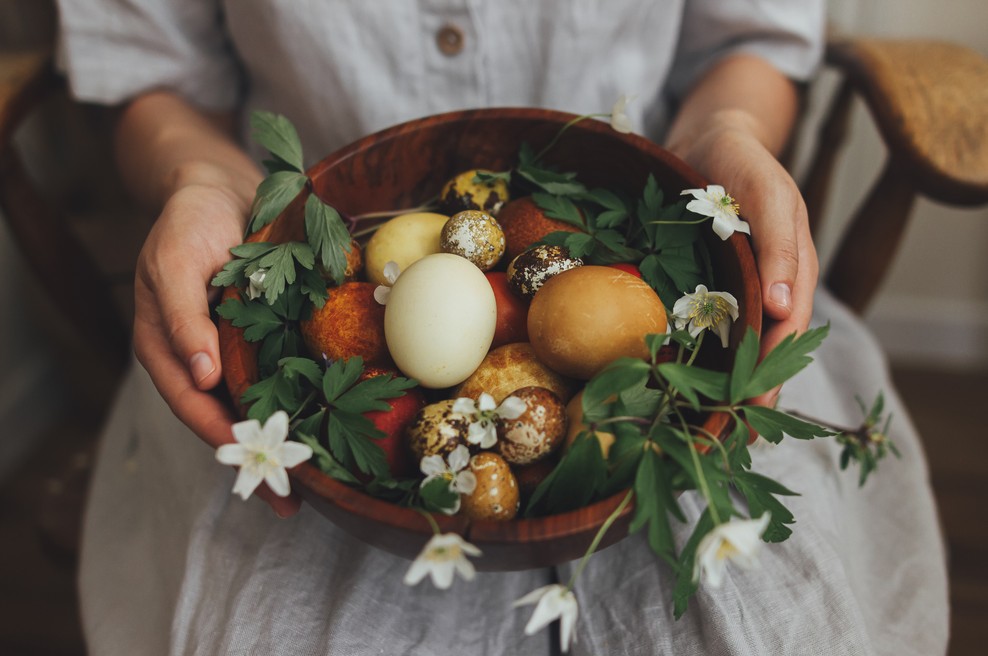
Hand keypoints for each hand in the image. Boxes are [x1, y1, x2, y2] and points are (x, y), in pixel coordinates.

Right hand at [133, 182, 301, 516]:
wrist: (220, 188)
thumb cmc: (189, 220)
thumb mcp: (175, 261)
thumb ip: (182, 316)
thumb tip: (201, 376)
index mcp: (169, 348)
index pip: (192, 406)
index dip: (222, 438)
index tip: (257, 466)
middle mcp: (203, 357)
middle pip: (228, 417)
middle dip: (261, 456)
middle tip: (297, 496)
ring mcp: (236, 349)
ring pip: (259, 402)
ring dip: (287, 437)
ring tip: (321, 476)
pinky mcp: (267, 335)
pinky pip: (285, 373)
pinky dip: (305, 398)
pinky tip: (335, 419)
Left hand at [672, 110, 818, 402]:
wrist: (710, 137)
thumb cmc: (743, 162)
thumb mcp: (768, 193)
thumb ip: (782, 245)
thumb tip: (785, 310)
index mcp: (793, 270)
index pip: (787, 332)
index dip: (771, 371)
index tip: (751, 409)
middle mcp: (769, 285)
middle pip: (766, 348)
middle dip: (750, 390)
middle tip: (730, 435)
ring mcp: (738, 286)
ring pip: (738, 344)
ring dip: (726, 381)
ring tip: (708, 422)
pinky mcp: (708, 283)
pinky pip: (708, 326)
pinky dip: (701, 354)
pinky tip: (682, 379)